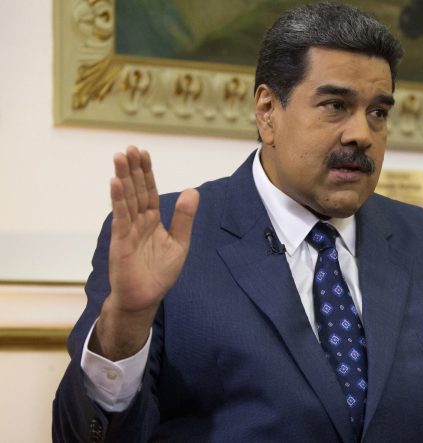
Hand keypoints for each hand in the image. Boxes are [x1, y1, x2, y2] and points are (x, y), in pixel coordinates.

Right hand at [91, 146, 198, 359]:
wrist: (145, 298)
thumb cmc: (160, 273)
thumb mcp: (179, 243)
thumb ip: (184, 218)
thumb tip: (192, 191)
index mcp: (153, 220)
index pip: (149, 191)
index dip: (146, 172)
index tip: (143, 153)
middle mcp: (138, 222)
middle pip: (135, 190)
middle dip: (132, 169)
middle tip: (129, 148)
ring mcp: (128, 230)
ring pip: (126, 199)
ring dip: (123, 178)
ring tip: (119, 158)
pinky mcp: (121, 242)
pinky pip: (121, 217)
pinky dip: (119, 200)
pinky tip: (116, 184)